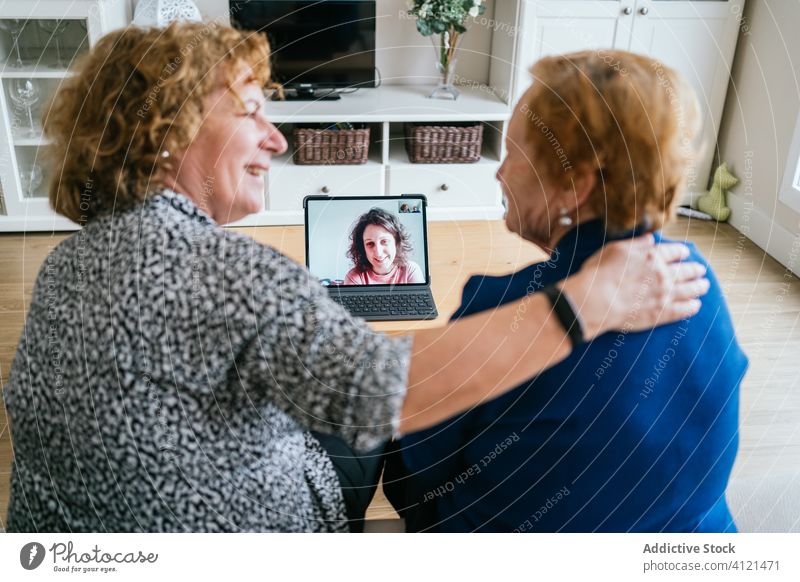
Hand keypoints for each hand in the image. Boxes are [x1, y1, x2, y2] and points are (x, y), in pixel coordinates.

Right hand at [560, 234, 709, 338]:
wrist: (597, 301)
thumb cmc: (600, 273)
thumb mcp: (615, 249)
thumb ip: (636, 244)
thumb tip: (650, 239)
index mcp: (652, 257)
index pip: (673, 252)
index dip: (681, 252)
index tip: (685, 253)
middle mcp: (663, 275)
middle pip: (685, 271)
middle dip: (695, 270)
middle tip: (701, 270)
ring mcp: (664, 295)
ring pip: (689, 290)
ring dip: (698, 287)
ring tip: (704, 286)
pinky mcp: (661, 314)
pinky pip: (682, 310)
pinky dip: (691, 307)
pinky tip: (696, 306)